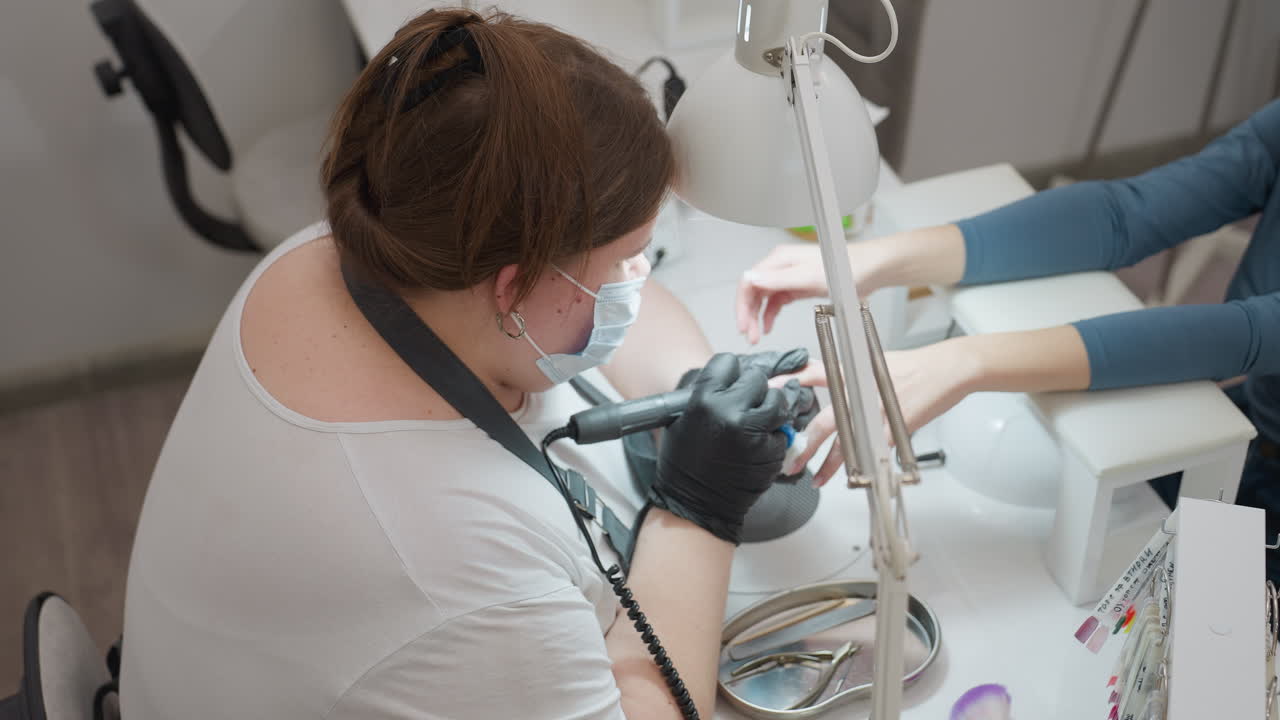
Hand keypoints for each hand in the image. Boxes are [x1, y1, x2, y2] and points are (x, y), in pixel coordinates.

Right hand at [653, 353, 802, 543]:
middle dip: (755, 391)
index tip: (733, 383)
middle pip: (758, 379)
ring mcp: (752, 431)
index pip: (728, 362)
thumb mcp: (684, 418)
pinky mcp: (770, 450)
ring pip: (778, 401)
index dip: (732, 373)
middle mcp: (729, 410)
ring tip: (757, 423)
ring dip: (771, 410)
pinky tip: (758, 446)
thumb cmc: (686, 464)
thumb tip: (734, 377)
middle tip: (746, 406)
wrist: (696, 503)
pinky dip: (775, 437)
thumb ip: (709, 394)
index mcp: (703, 399)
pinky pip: (783, 431)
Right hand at [736, 244, 884, 344]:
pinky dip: (770, 316)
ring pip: (763, 299)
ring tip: (757, 336)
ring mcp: (788, 277)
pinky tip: (768, 327)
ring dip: (757, 318)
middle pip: (753, 292)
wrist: (869, 269)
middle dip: (748, 315)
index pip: (749, 282)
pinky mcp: (797, 287)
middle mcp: (781, 267)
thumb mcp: (809, 277)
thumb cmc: (845, 268)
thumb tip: (750, 279)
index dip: (742, 305)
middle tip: (749, 335)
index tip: (743, 325)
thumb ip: (778, 279)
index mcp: (779, 260)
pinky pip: (776, 303)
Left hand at [776, 338, 981, 485]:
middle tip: (791, 460)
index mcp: (852, 371)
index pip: (812, 373)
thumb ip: (846, 373)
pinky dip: (858, 465)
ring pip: (845, 443)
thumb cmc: (912, 367)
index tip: (768, 394)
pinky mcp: (893, 428)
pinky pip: (870, 451)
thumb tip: (821, 379)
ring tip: (814, 479)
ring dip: (828, 464)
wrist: (945, 371)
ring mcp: (876, 411)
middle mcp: (860, 391)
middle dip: (805, 444)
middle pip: (824, 421)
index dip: (788, 382)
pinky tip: (849, 478)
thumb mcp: (872, 361)